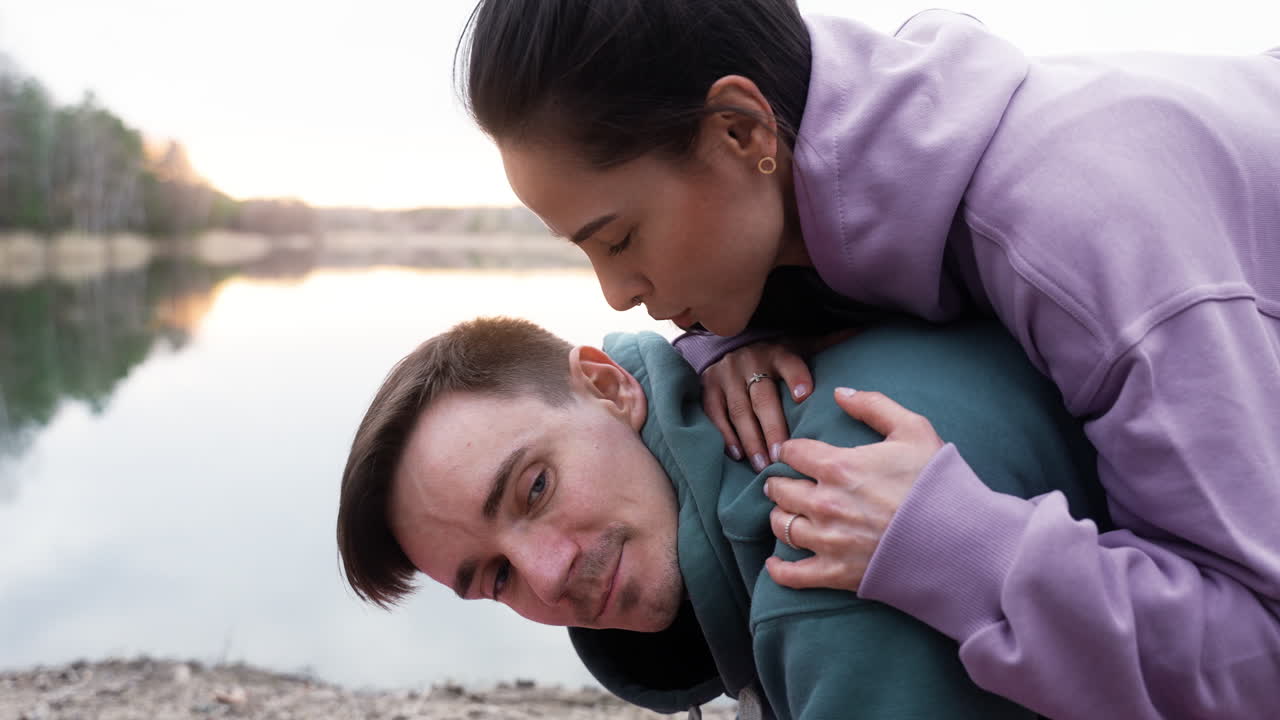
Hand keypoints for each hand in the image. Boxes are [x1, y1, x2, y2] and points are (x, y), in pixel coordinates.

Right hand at [701, 341, 813, 471]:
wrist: (730, 342)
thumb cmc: (774, 354)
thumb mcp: (798, 344)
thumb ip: (826, 344)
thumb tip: (859, 332)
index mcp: (777, 352)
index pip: (789, 363)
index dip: (796, 377)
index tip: (805, 396)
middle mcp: (750, 362)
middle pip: (762, 398)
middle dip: (772, 427)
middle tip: (781, 455)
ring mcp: (727, 375)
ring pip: (739, 411)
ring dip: (750, 439)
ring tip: (762, 464)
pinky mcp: (708, 387)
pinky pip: (714, 413)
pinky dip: (724, 435)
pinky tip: (736, 455)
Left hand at [764, 388, 943, 592]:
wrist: (962, 538)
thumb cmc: (938, 482)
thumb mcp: (913, 429)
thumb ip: (873, 405)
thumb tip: (840, 393)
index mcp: (839, 466)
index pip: (792, 453)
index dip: (790, 451)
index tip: (794, 454)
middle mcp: (825, 503)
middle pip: (780, 490)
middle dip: (781, 483)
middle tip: (786, 483)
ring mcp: (829, 541)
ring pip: (782, 526)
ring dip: (782, 517)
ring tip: (790, 513)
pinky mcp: (837, 573)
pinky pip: (793, 575)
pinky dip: (779, 570)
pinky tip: (775, 562)